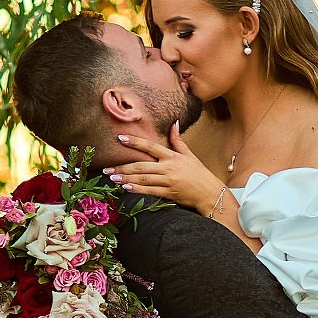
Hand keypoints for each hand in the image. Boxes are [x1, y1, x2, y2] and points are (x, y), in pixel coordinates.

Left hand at [110, 124, 225, 211]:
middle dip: (123, 166)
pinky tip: (126, 187)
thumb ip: (178, 140)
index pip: (151, 147)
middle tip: (106, 168)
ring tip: (112, 178)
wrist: (210, 193)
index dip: (135, 142)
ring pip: (143, 178)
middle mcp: (169, 167)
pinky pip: (150, 191)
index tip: (120, 138)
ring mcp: (168, 181)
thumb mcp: (189, 155)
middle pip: (141, 165)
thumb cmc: (199, 174)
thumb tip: (174, 123)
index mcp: (172, 156)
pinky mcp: (169, 193)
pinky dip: (137, 189)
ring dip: (126, 177)